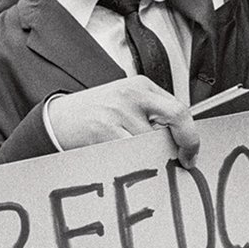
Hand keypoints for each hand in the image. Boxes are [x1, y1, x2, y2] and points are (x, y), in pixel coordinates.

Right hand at [47, 76, 199, 166]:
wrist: (57, 119)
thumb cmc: (96, 113)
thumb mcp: (126, 101)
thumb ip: (152, 113)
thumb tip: (181, 138)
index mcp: (141, 85)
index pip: (180, 108)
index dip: (190, 135)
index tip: (191, 153)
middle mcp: (132, 95)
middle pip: (176, 117)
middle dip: (185, 143)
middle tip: (182, 161)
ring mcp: (118, 111)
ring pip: (154, 142)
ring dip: (153, 156)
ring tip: (137, 155)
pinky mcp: (105, 130)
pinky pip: (133, 154)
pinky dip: (134, 162)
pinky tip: (123, 158)